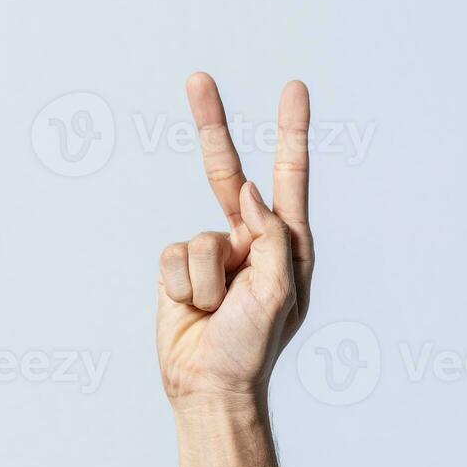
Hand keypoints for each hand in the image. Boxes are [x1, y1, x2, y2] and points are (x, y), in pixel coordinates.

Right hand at [156, 73, 314, 405]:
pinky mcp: (179, 270)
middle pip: (225, 174)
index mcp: (286, 245)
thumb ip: (270, 233)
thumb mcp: (279, 289)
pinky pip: (172, 256)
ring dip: (206, 281)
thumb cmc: (253, 345)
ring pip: (198, 238)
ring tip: (216, 312)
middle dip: (212, 127)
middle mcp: (249, 242)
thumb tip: (246, 191)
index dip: (290, 132)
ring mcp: (213, 256)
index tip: (294, 89)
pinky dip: (182, 286)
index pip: (287, 178)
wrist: (209, 386)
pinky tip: (194, 311)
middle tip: (198, 79)